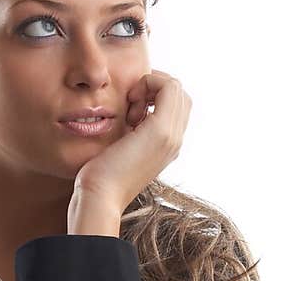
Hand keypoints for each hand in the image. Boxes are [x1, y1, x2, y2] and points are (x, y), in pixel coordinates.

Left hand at [68, 70, 192, 224]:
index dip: (153, 95)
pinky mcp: (161, 130)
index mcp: (168, 145)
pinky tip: (130, 107)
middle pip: (179, 94)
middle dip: (153, 88)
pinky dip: (147, 85)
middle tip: (131, 106)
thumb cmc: (102, 175)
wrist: (100, 196)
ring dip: (150, 87)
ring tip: (130, 109)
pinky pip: (168, 86)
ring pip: (176, 87)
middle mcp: (176, 140)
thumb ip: (133, 131)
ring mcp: (172, 135)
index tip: (130, 110)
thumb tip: (130, 114)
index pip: (176, 104)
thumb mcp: (123, 147)